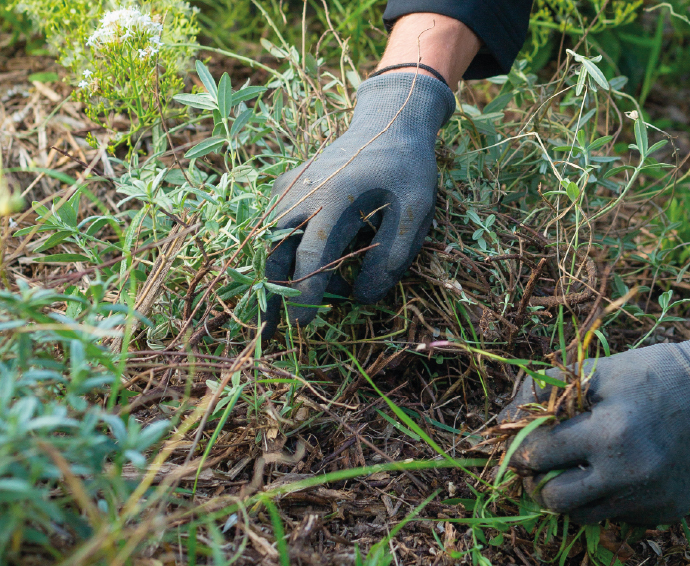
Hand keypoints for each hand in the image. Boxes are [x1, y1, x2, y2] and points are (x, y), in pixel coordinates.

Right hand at [261, 73, 454, 337]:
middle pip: (275, 251)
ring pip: (269, 240)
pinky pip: (273, 224)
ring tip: (282, 307)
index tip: (304, 323)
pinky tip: (290, 272)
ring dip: (273, 274)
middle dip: (273, 292)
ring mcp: (290, 186)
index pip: (311, 256)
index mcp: (336, 198)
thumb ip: (392, 256)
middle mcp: (303, 192)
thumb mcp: (417, 210)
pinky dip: (276, 251)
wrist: (390, 120)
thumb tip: (361, 299)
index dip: (305, 293)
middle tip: (275, 330)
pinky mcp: (287, 184)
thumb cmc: (407, 169)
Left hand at [501, 314, 689, 524]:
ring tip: (584, 469)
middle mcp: (629, 472)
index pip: (539, 456)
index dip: (524, 452)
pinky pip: (620, 519)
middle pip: (555, 501)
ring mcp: (650, 497)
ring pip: (585, 517)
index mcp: (608, 431)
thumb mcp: (596, 371)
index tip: (525, 448)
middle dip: (542, 484)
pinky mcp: (668, 510)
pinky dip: (613, 500)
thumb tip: (501, 424)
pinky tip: (625, 473)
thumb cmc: (648, 373)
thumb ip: (545, 393)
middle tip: (547, 468)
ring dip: (575, 495)